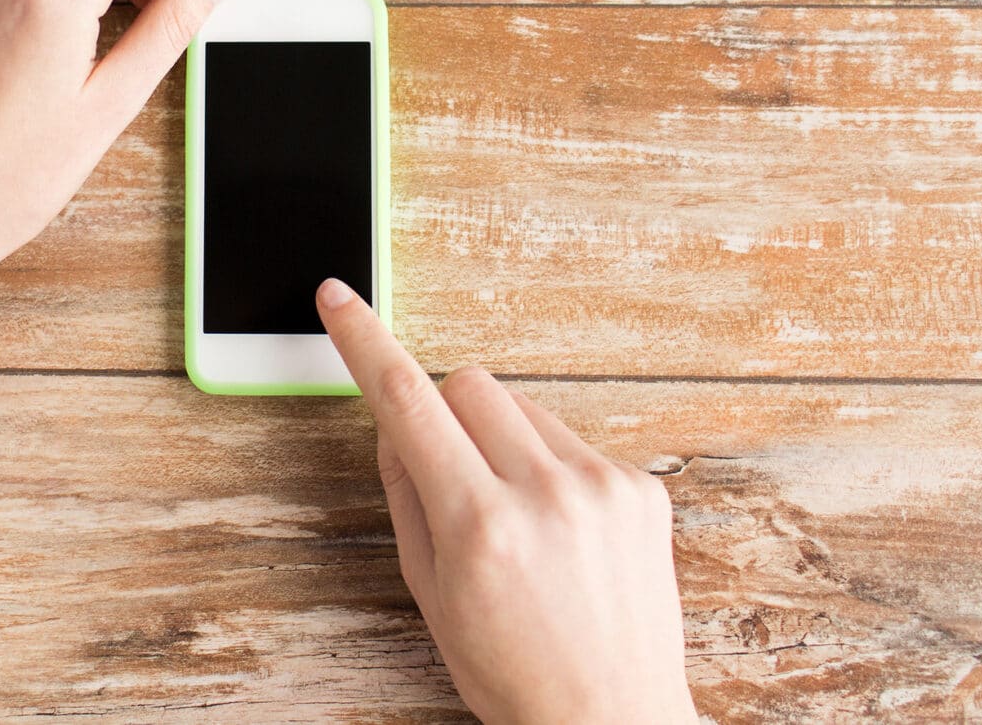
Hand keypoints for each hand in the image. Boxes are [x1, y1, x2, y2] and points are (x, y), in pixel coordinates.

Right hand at [317, 279, 695, 724]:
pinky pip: (574, 443)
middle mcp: (544, 494)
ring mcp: (601, 487)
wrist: (610, 722)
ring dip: (502, 442)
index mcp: (479, 525)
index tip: (340, 299)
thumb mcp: (430, 594)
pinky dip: (554, 471)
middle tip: (449, 474)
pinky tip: (562, 534)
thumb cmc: (513, 673)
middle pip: (469, 384)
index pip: (406, 400)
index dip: (364, 341)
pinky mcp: (641, 489)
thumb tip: (395, 424)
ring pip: (523, 408)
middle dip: (444, 414)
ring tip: (516, 521)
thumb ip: (407, 496)